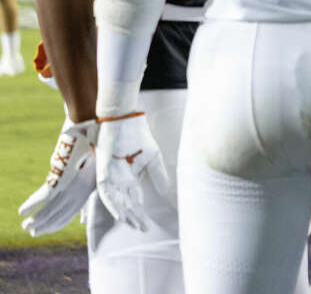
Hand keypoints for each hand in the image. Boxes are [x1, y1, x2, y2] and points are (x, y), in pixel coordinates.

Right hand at [18, 118, 97, 236]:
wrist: (89, 121)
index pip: (73, 210)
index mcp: (90, 185)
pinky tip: (22, 211)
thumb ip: (87, 174)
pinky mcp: (61, 176)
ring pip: (52, 209)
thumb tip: (83, 178)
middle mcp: (82, 188)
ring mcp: (72, 183)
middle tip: (33, 232)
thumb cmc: (92, 137)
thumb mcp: (93, 159)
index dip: (60, 221)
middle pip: (62, 213)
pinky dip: (32, 204)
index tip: (49, 229)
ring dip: (37, 219)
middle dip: (47, 225)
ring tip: (26, 226)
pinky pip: (44, 196)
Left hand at [95, 113, 170, 231]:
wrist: (124, 119)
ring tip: (133, 225)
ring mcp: (111, 176)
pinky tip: (121, 213)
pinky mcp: (104, 172)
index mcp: (130, 176)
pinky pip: (107, 192)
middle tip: (143, 229)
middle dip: (134, 217)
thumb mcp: (153, 158)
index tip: (148, 225)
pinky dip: (114, 204)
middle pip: (126, 203)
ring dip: (124, 213)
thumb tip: (168, 194)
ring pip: (116, 201)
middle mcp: (119, 180)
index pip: (135, 199)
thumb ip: (159, 176)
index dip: (141, 212)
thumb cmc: (138, 135)